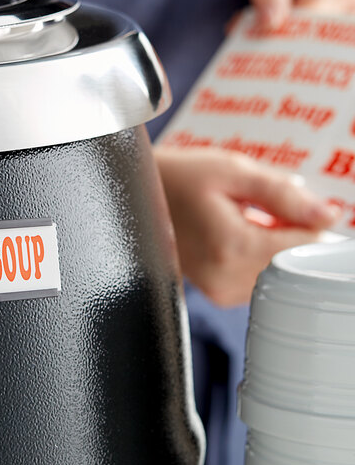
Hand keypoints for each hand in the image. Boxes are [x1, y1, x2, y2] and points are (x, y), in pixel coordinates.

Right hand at [153, 147, 338, 306]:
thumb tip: (327, 215)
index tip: (289, 203)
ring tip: (242, 220)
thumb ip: (284, 195)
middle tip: (259, 207)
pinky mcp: (215, 292)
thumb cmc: (178, 179)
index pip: (303, 244)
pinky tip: (235, 235)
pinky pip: (258, 278)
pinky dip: (257, 257)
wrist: (138, 195)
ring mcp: (218, 289)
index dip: (307, 220)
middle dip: (288, 233)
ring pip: (276, 272)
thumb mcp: (232, 171)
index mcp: (230, 245)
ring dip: (272, 246)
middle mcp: (224, 277)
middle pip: (291, 261)